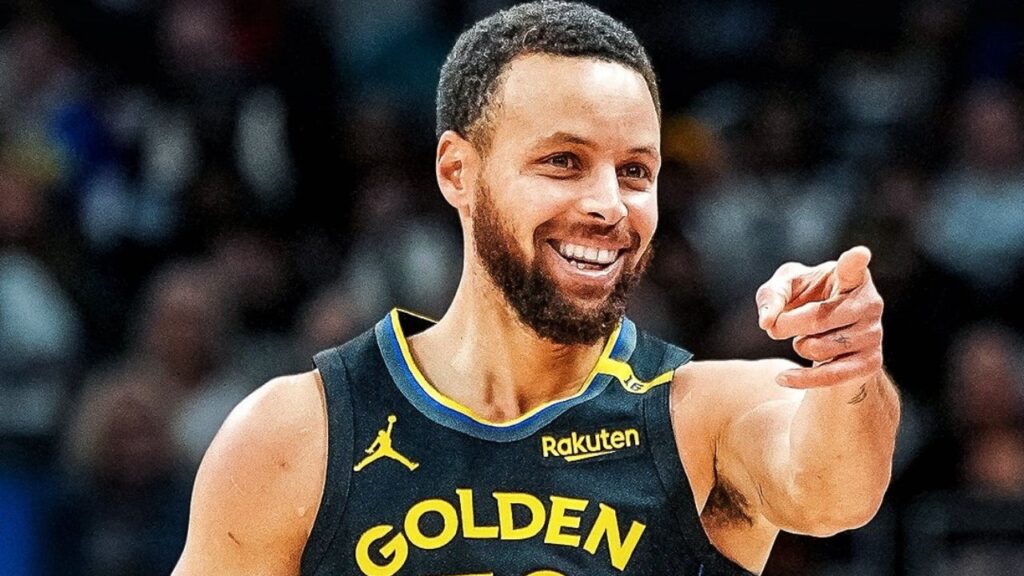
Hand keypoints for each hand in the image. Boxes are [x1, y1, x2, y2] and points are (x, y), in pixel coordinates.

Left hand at [755, 246, 883, 388]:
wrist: (829, 334)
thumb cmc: (806, 300)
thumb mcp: (784, 288)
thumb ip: (771, 295)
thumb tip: (767, 322)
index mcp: (851, 277)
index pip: (853, 269)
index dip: (855, 262)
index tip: (859, 254)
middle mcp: (870, 303)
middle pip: (818, 318)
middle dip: (787, 325)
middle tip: (776, 326)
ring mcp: (874, 334)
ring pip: (820, 348)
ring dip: (799, 346)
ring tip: (802, 339)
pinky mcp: (870, 362)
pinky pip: (830, 376)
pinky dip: (801, 378)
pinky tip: (782, 378)